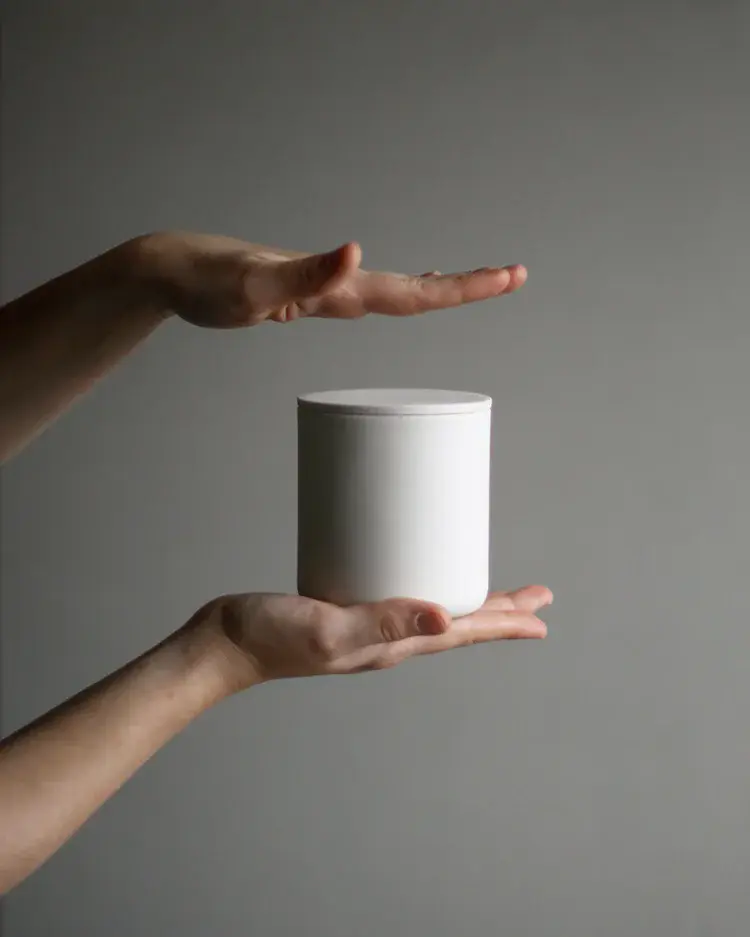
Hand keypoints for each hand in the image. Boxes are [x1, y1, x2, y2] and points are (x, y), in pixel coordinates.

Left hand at [134, 232, 527, 327]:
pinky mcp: (308, 295)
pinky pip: (366, 295)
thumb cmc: (210, 282)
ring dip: (437, 288)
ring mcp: (325, 289)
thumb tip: (357, 251)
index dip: (463, 288)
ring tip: (470, 283)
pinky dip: (395, 292)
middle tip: (513, 276)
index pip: (413, 291)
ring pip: (394, 291)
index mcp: (338, 285)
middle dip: (466, 286)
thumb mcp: (255, 286)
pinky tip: (394, 291)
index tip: (508, 277)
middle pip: (415, 289)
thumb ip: (305, 272)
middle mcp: (339, 283)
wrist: (176, 270)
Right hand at [192, 585, 551, 691]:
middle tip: (537, 597)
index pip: (462, 634)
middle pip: (457, 624)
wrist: (224, 643)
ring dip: (468, 602)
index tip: (542, 615)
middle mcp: (385, 639)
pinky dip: (423, 586)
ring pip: (433, 612)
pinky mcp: (344, 607)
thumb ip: (383, 621)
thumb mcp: (329, 627)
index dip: (505, 622)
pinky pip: (398, 596)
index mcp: (390, 645)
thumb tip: (446, 619)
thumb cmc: (271, 637)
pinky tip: (419, 575)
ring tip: (494, 593)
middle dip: (500, 611)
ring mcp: (366, 626)